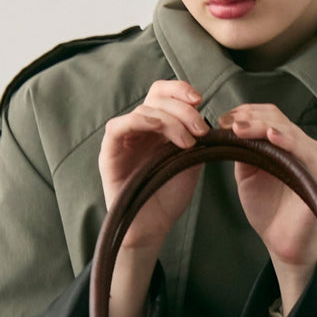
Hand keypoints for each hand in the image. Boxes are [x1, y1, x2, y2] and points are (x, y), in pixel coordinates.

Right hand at [100, 79, 208, 251]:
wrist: (153, 226)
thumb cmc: (169, 195)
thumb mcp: (191, 160)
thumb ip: (196, 136)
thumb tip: (207, 117)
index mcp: (156, 126)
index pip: (163, 93)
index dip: (180, 89)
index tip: (200, 100)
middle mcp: (138, 128)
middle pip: (156, 97)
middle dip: (183, 109)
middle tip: (201, 130)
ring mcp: (123, 139)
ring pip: (143, 111)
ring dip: (171, 121)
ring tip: (188, 143)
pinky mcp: (109, 153)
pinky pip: (118, 126)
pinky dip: (142, 122)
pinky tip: (162, 133)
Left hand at [218, 104, 316, 308]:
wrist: (281, 243)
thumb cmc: (269, 212)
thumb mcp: (248, 175)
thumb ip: (244, 151)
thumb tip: (230, 128)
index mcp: (289, 145)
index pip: (271, 117)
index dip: (247, 113)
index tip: (224, 120)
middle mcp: (304, 149)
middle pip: (279, 120)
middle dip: (250, 118)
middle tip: (229, 123)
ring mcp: (315, 162)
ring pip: (290, 132)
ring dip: (263, 127)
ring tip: (242, 128)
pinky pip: (306, 153)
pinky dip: (289, 142)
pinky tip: (272, 138)